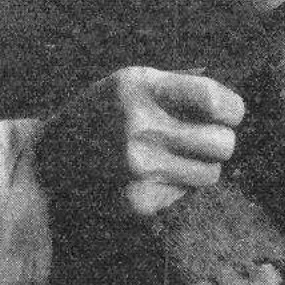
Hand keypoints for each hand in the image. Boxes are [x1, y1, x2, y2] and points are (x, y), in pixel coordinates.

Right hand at [34, 66, 244, 218]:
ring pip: (211, 174)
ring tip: (177, 155)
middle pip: (222, 144)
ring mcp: (139, 169)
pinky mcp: (139, 202)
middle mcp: (140, 128)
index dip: (232, 108)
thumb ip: (178, 83)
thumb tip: (228, 97)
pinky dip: (178, 184)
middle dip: (221, 140)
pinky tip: (152, 173)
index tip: (230, 112)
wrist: (51, 159)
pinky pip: (185, 194)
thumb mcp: (130, 81)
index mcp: (140, 88)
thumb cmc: (101, 112)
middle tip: (205, 137)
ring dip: (202, 164)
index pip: (213, 100)